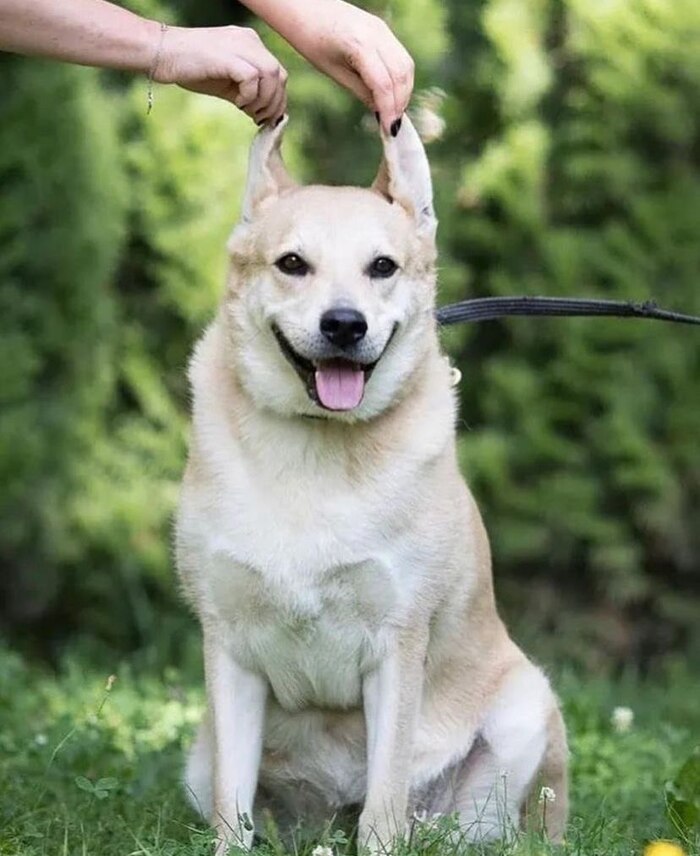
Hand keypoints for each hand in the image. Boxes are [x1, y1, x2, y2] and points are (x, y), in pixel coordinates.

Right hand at [154, 24, 286, 123]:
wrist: (161, 54)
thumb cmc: (191, 68)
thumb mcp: (226, 81)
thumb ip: (247, 91)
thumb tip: (264, 113)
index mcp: (250, 43)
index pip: (278, 72)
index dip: (277, 98)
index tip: (265, 116)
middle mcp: (249, 40)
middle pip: (280, 75)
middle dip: (274, 103)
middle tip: (259, 118)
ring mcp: (239, 45)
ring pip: (271, 75)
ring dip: (264, 100)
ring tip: (247, 111)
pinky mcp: (227, 55)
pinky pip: (252, 78)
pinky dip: (249, 95)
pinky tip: (236, 103)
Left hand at [255, 0, 413, 132]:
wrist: (305, 6)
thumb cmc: (312, 40)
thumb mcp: (334, 72)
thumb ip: (360, 90)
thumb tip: (380, 111)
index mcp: (359, 45)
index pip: (383, 84)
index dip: (389, 110)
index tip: (388, 130)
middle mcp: (376, 34)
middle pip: (401, 74)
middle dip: (400, 102)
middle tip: (393, 125)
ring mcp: (383, 29)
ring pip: (406, 66)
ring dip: (404, 92)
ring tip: (394, 112)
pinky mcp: (384, 30)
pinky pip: (401, 57)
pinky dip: (401, 79)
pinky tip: (392, 94)